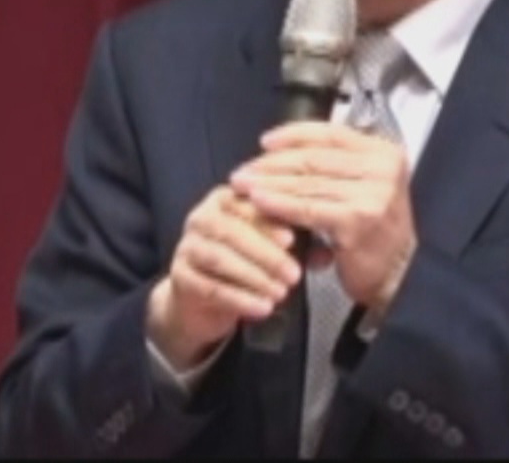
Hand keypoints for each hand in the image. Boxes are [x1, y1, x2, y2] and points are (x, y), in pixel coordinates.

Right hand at [147, 185, 300, 367]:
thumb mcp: (273, 248)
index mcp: (226, 199)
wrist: (203, 298)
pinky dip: (239, 298)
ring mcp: (187, 247)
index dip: (270, 221)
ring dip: (253, 277)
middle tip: (294, 274)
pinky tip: (262, 308)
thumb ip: (301, 244)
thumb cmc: (245, 262)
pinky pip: (209, 287)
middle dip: (266, 254)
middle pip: (231, 231)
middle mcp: (202, 217)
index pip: (247, 204)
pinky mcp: (180, 277)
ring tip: (281, 293)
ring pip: (219, 258)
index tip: (293, 239)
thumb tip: (328, 253)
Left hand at [230, 121, 416, 312]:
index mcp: (383, 153)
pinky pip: (308, 208)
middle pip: (315, 158)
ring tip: (243, 184)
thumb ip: (335, 167)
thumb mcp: (364, 187)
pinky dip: (280, 204)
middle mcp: (382, 168)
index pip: (331, 133)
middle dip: (273, 163)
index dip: (294, 135)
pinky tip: (260, 201)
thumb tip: (282, 153)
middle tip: (245, 169)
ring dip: (269, 182)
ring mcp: (372, 194)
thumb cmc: (375, 232)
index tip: (266, 142)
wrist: (398, 273)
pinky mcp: (357, 219)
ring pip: (307, 182)